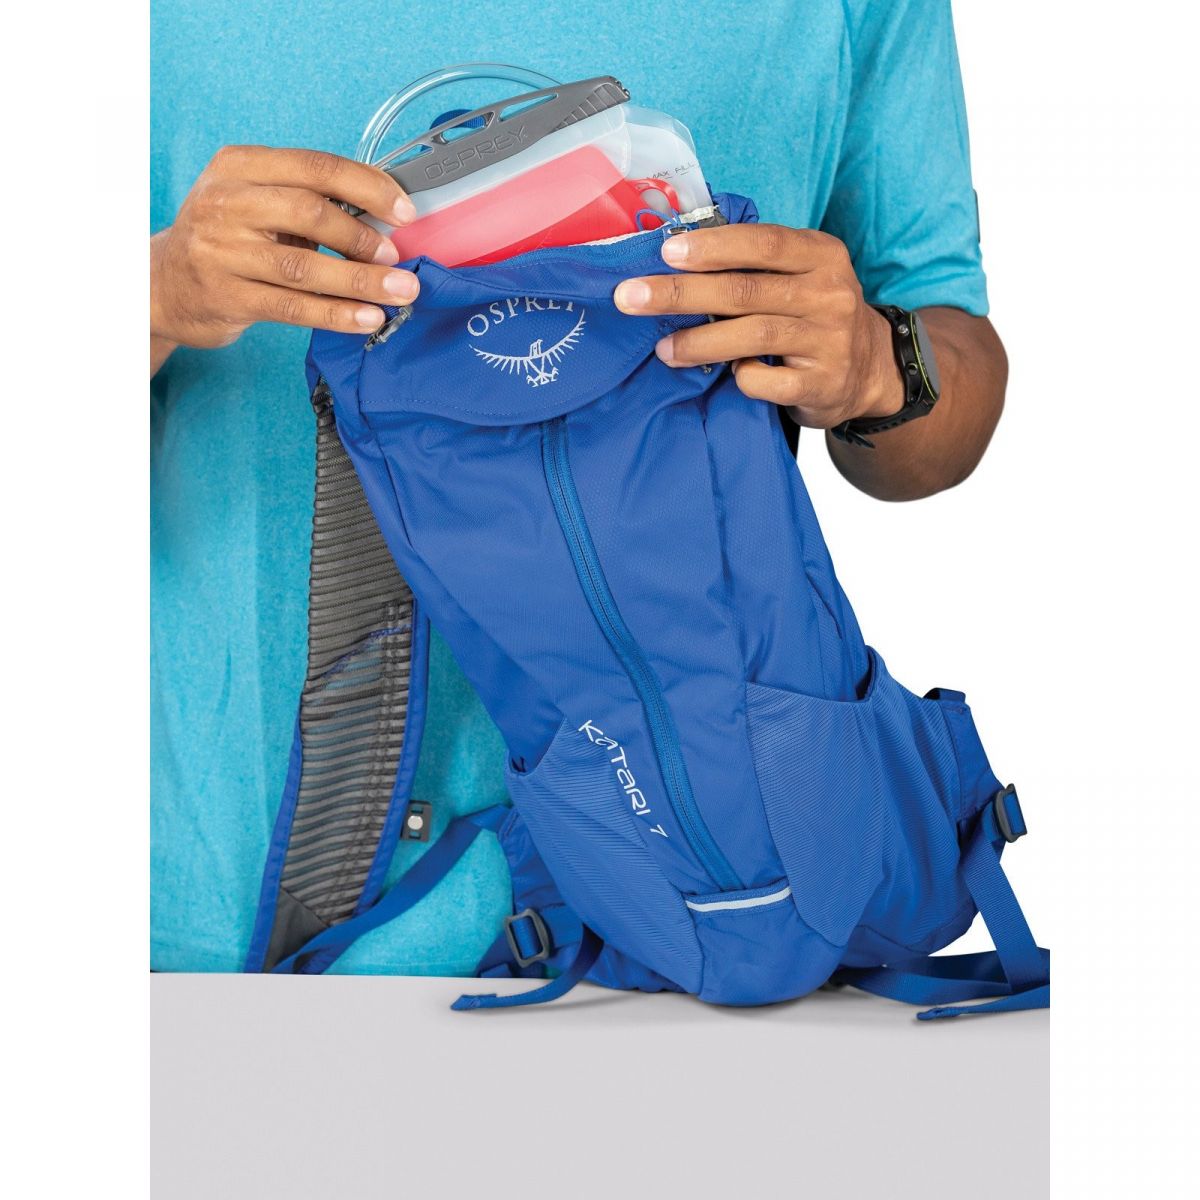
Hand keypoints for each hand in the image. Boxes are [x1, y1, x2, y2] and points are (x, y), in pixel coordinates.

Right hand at [151, 145, 419, 355]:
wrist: (163, 284)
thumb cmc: (228, 240)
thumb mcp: (258, 203)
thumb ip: (309, 202)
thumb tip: (385, 218)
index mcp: (239, 166)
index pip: (315, 166)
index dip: (367, 186)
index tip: (404, 210)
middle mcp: (226, 202)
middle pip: (309, 211)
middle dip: (362, 236)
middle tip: (397, 256)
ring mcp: (222, 252)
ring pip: (304, 267)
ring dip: (360, 280)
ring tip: (399, 290)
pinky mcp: (227, 297)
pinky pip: (293, 307)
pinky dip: (336, 313)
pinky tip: (368, 317)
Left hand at [612, 224, 903, 428]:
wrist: (871, 370)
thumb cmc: (814, 314)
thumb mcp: (800, 276)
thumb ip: (755, 264)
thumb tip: (673, 256)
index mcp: (821, 255)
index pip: (764, 243)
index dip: (713, 246)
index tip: (667, 252)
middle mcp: (830, 294)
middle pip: (746, 290)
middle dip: (682, 293)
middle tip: (632, 297)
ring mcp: (829, 340)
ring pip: (753, 335)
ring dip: (699, 342)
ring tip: (662, 349)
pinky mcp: (823, 383)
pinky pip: (769, 382)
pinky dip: (742, 378)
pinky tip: (727, 377)